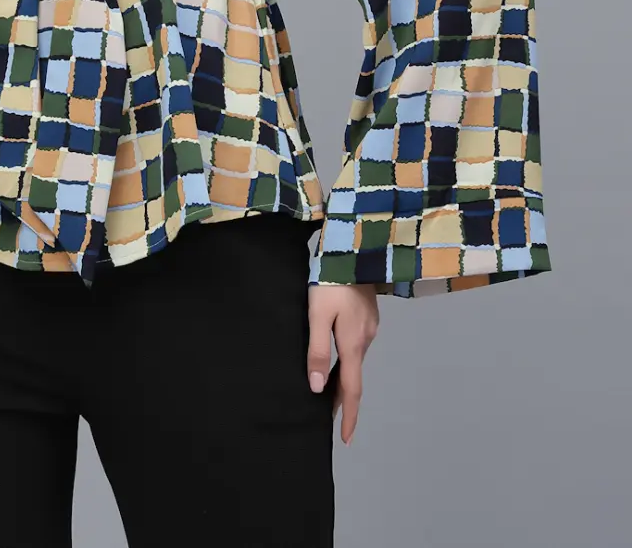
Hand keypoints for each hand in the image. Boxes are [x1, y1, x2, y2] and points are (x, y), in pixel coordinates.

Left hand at [307, 283, 379, 445]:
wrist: (353, 247)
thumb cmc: (330, 280)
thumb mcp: (317, 315)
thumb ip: (317, 351)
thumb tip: (317, 387)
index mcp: (353, 344)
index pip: (351, 390)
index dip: (347, 415)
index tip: (344, 439)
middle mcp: (365, 338)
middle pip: (353, 375)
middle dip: (341, 396)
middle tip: (326, 415)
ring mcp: (369, 325)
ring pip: (354, 357)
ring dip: (343, 374)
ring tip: (326, 385)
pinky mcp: (367, 313)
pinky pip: (356, 342)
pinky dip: (346, 355)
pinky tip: (336, 350)